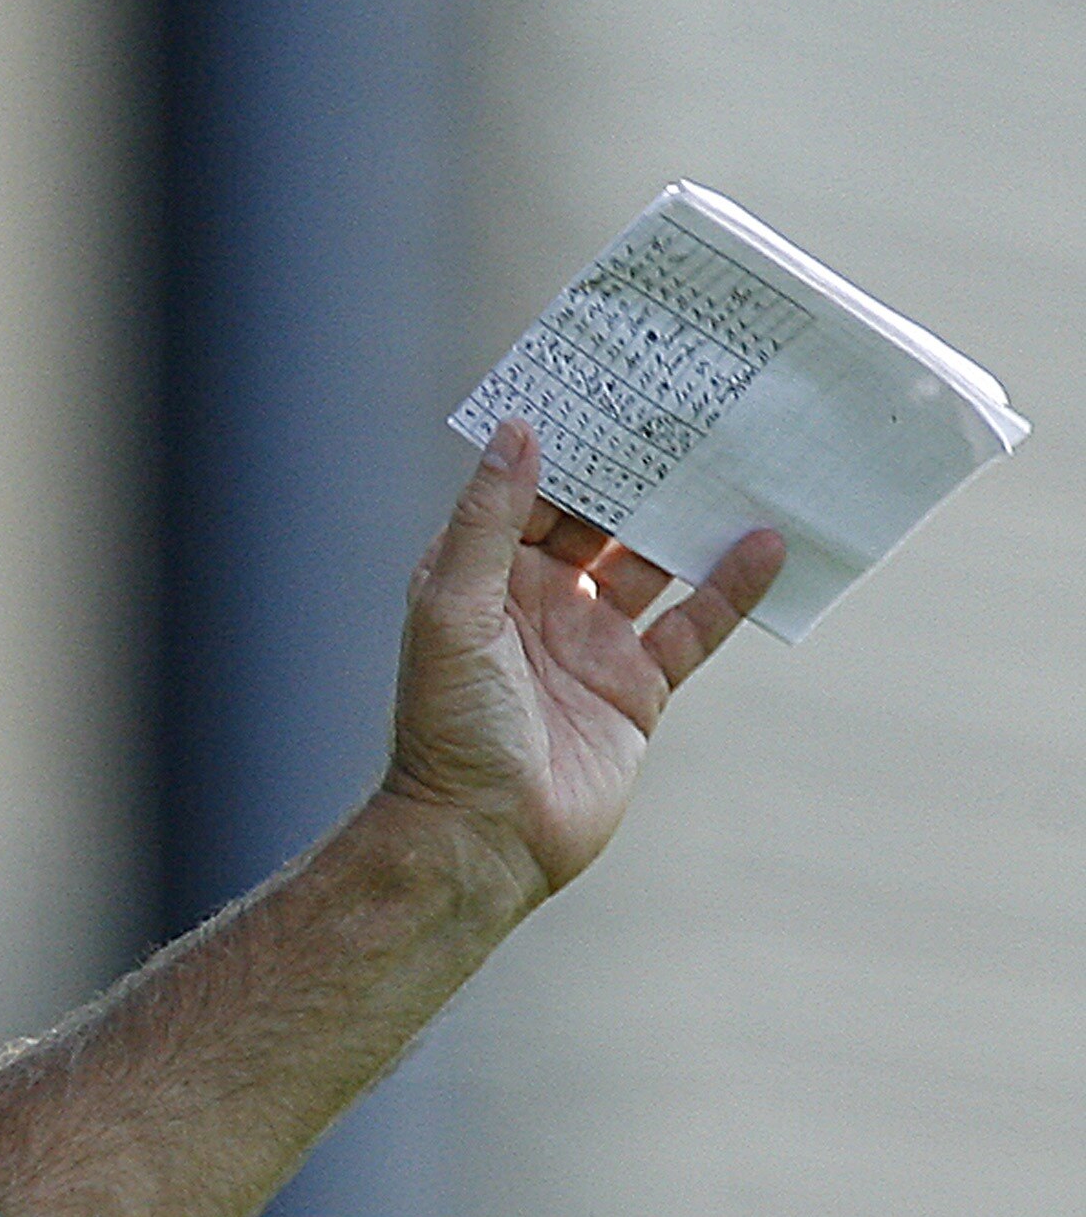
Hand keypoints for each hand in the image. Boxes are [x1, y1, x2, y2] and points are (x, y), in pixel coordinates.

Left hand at [385, 419, 783, 904]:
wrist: (482, 837)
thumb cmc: (449, 726)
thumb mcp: (455, 610)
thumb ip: (488, 521)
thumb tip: (518, 429)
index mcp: (484, 574)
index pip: (534, 487)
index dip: (574, 438)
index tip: (621, 379)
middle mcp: (539, 599)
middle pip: (602, 514)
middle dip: (645, 466)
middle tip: (702, 401)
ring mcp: (592, 640)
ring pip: (655, 560)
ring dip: (694, 516)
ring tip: (748, 454)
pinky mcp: (638, 686)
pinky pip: (694, 623)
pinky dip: (731, 585)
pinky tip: (768, 541)